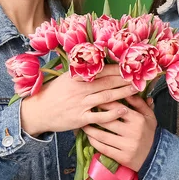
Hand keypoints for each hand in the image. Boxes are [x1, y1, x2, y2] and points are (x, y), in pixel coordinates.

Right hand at [21, 65, 139, 136]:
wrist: (38, 111)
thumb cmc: (53, 93)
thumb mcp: (64, 78)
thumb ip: (80, 71)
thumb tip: (95, 61)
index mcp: (76, 77)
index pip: (101, 70)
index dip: (117, 68)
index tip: (130, 65)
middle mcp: (80, 89)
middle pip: (107, 82)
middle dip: (125, 79)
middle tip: (139, 76)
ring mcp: (80, 104)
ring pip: (106, 97)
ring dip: (123, 93)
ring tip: (136, 90)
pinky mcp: (80, 118)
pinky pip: (100, 115)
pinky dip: (112, 112)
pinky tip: (124, 109)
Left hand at [83, 95, 156, 171]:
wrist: (155, 156)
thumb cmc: (149, 132)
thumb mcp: (149, 115)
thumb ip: (139, 103)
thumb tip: (128, 90)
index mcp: (138, 119)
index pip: (117, 108)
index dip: (104, 103)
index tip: (94, 100)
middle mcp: (132, 132)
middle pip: (107, 121)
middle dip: (94, 116)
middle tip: (84, 111)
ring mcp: (127, 146)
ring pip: (102, 136)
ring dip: (90, 130)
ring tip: (83, 124)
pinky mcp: (122, 157)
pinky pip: (103, 148)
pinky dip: (94, 142)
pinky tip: (89, 137)